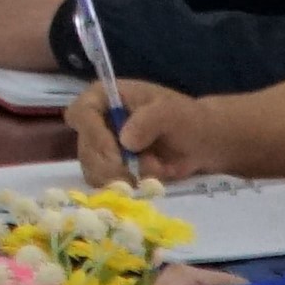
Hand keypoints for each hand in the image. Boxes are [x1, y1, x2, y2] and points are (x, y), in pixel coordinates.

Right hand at [78, 82, 225, 182]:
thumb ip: (150, 119)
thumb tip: (125, 140)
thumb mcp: (173, 112)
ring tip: (147, 175)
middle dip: (107, 165)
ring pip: (92, 169)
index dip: (92, 134)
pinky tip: (145, 181)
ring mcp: (102, 148)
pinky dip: (124, 187)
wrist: (203, 144)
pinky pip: (105, 183)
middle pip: (84, 147)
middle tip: (131, 176)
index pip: (82, 112)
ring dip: (118, 178)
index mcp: (105, 97)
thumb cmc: (187, 120)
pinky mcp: (110, 169)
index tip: (116, 154)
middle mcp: (97, 122)